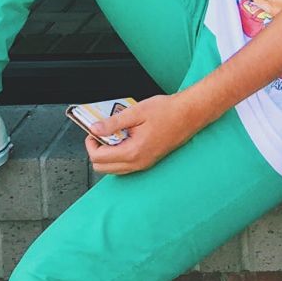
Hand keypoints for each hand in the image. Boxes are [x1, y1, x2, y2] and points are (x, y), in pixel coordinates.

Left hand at [84, 93, 207, 174]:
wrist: (190, 114)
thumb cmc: (168, 111)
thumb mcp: (136, 112)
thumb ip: (113, 123)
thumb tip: (95, 129)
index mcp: (133, 151)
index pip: (99, 157)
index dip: (91, 143)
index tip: (94, 131)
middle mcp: (138, 162)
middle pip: (103, 168)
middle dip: (97, 151)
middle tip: (101, 133)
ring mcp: (144, 164)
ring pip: (114, 169)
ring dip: (107, 154)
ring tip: (113, 135)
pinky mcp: (148, 161)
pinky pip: (125, 166)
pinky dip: (118, 155)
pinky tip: (125, 139)